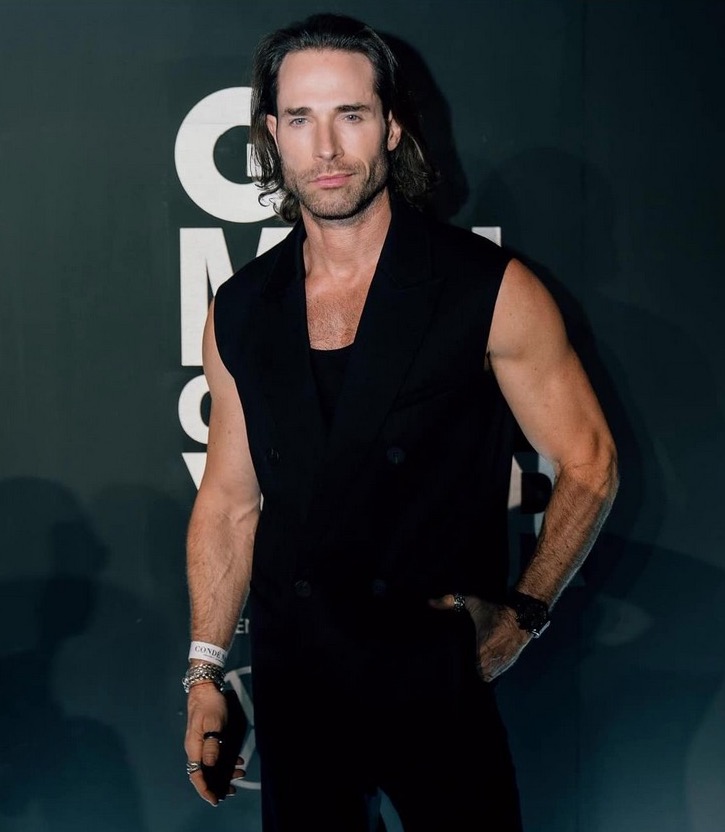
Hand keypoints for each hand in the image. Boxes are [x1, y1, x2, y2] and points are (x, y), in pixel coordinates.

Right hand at [184, 683, 245, 804]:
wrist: (205, 688)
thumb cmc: (209, 704)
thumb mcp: (213, 723)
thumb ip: (211, 745)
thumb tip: (210, 766)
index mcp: (194, 747)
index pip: (196, 775)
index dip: (205, 789)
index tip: (215, 799)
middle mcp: (195, 748)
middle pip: (204, 773)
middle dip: (217, 784)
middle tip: (232, 791)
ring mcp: (200, 743)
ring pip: (210, 765)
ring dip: (224, 772)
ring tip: (240, 774)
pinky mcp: (206, 737)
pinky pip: (214, 755)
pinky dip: (225, 761)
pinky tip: (237, 760)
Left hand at [429, 594, 529, 681]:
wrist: (522, 616)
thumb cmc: (495, 611)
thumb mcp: (473, 604)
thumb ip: (450, 602)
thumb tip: (430, 602)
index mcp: (483, 647)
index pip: (472, 667)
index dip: (464, 667)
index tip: (457, 662)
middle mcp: (494, 658)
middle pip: (479, 674)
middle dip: (472, 671)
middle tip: (462, 665)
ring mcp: (503, 663)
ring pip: (488, 676)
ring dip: (481, 672)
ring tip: (473, 667)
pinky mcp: (510, 663)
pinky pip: (497, 674)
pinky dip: (491, 671)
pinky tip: (484, 666)